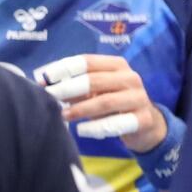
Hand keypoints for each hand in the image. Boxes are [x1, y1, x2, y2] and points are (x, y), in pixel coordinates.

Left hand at [35, 54, 166, 152]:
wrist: (146, 124)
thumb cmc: (113, 103)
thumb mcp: (95, 92)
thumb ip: (74, 86)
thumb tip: (45, 84)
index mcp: (117, 65)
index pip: (88, 61)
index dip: (65, 68)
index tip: (45, 78)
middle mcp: (130, 77)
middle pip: (95, 80)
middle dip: (69, 88)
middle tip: (50, 97)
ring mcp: (138, 98)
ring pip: (105, 102)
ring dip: (81, 109)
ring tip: (63, 115)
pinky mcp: (143, 119)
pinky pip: (117, 123)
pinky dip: (96, 127)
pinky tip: (82, 130)